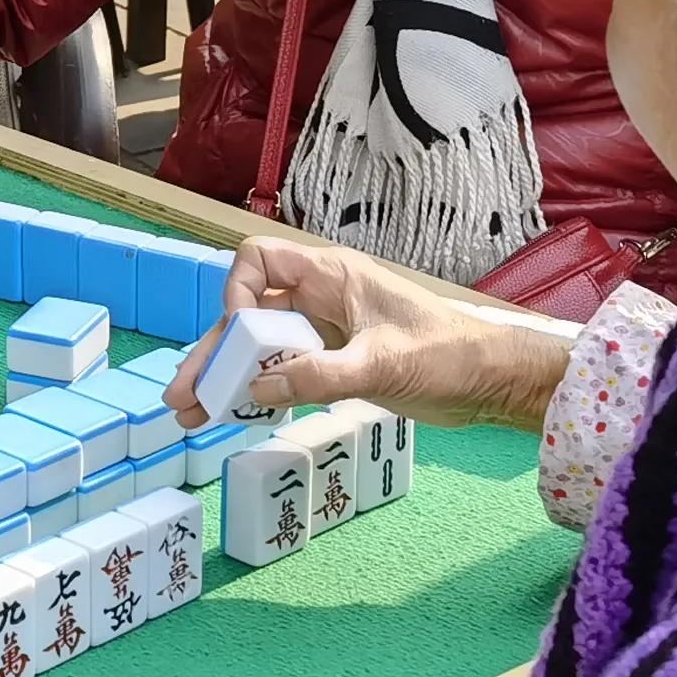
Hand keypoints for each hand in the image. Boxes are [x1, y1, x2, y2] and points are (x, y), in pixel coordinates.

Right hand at [175, 235, 566, 432]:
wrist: (493, 383)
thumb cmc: (449, 356)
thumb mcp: (382, 366)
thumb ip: (318, 375)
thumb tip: (256, 387)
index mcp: (332, 276)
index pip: (259, 262)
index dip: (239, 292)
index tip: (241, 334)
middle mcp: (320, 299)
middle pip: (248, 315)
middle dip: (214, 353)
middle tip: (183, 395)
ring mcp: (324, 332)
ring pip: (260, 347)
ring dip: (227, 377)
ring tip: (192, 414)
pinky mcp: (333, 363)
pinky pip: (282, 370)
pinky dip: (255, 390)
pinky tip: (231, 414)